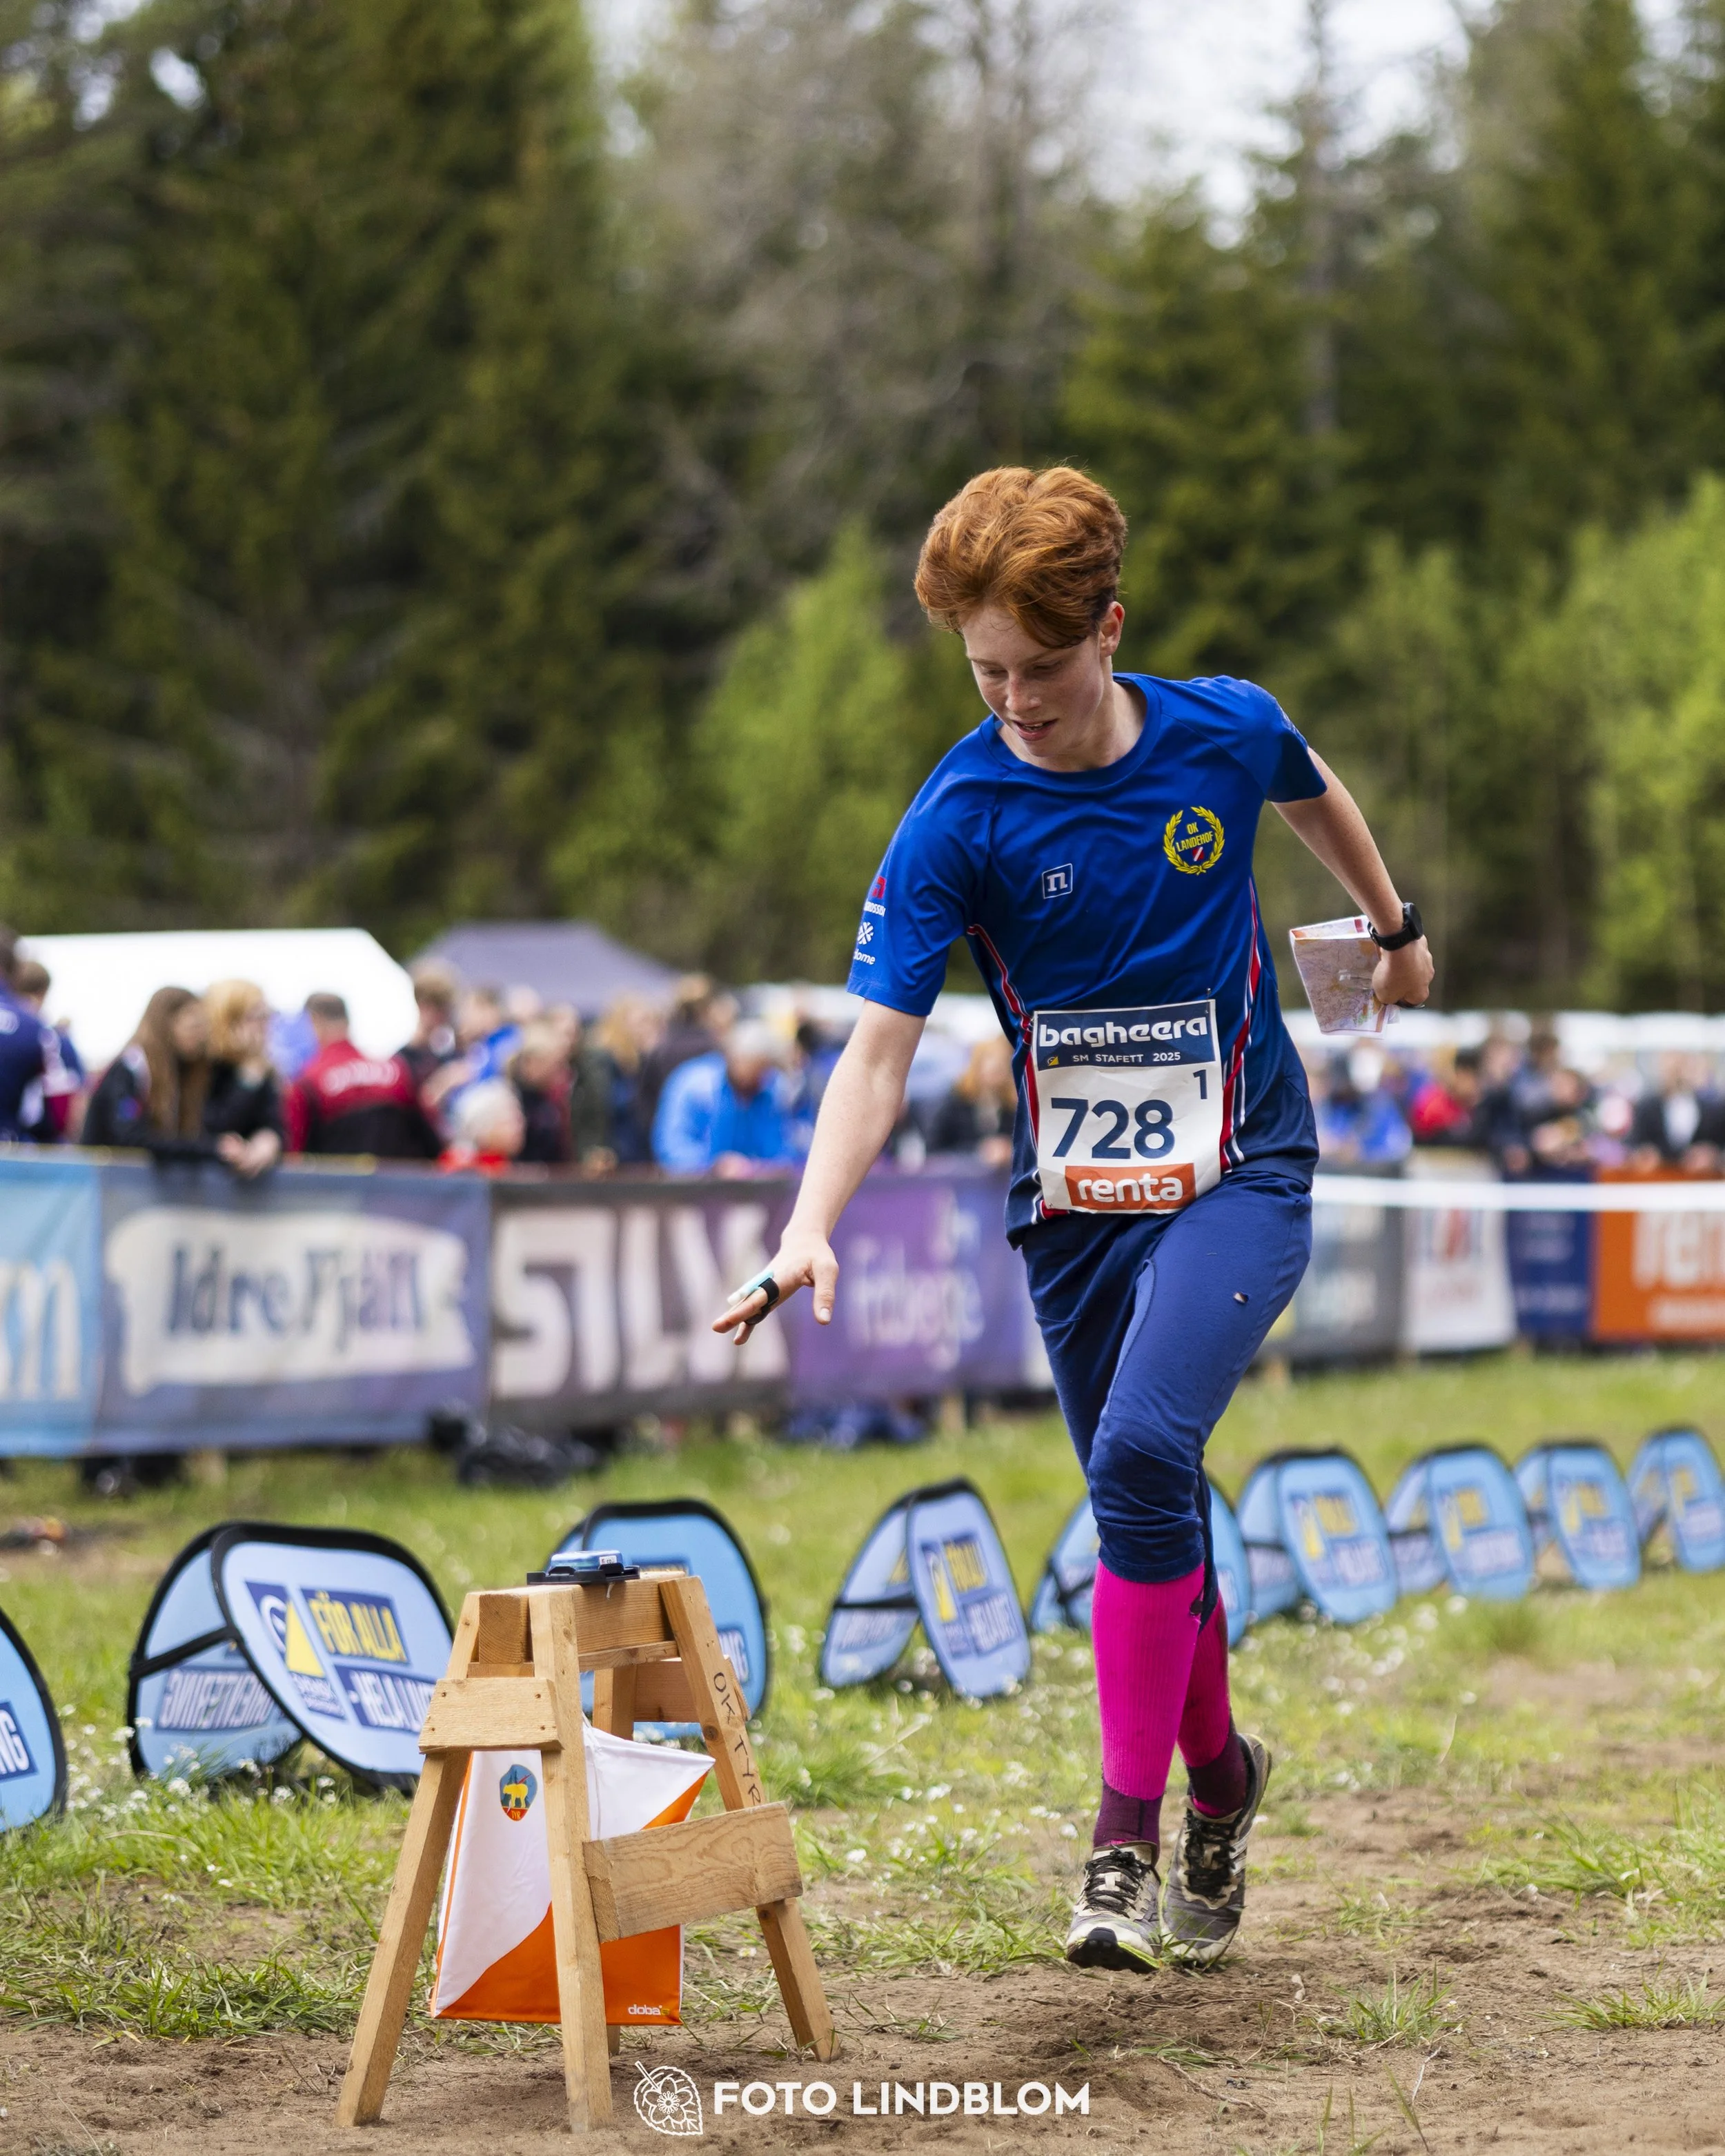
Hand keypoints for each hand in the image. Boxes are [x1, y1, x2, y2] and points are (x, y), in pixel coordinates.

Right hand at [710, 1221, 838, 1345]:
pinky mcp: (768, 1294)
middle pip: (748, 1301)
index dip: (747, 1307)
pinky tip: (739, 1337)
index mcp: (781, 1276)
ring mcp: (765, 1288)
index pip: (761, 1294)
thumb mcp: (827, 1271)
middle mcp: (768, 1282)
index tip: (733, 1318)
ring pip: (747, 1305)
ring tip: (718, 1330)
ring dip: (734, 1317)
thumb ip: (825, 1295)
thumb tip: (824, 1322)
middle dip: (734, 1314)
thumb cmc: (817, 1255)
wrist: (804, 1241)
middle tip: (716, 1327)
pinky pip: (755, 1310)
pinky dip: (747, 1322)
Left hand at [1373, 935, 1432, 1010]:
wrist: (1400, 946)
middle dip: (1401, 981)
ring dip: (1403, 966)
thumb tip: (1390, 998)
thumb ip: (1389, 999)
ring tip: (1389, 963)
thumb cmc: (1394, 974)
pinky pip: (1412, 952)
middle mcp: (1428, 978)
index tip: (1389, 994)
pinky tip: (1392, 951)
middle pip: (1413, 983)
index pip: (1410, 1002)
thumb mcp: (1385, 995)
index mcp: (1421, 993)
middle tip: (1387, 977)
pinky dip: (1404, 953)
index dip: (1398, 999)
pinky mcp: (1423, 946)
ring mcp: (1427, 961)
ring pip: (1414, 967)